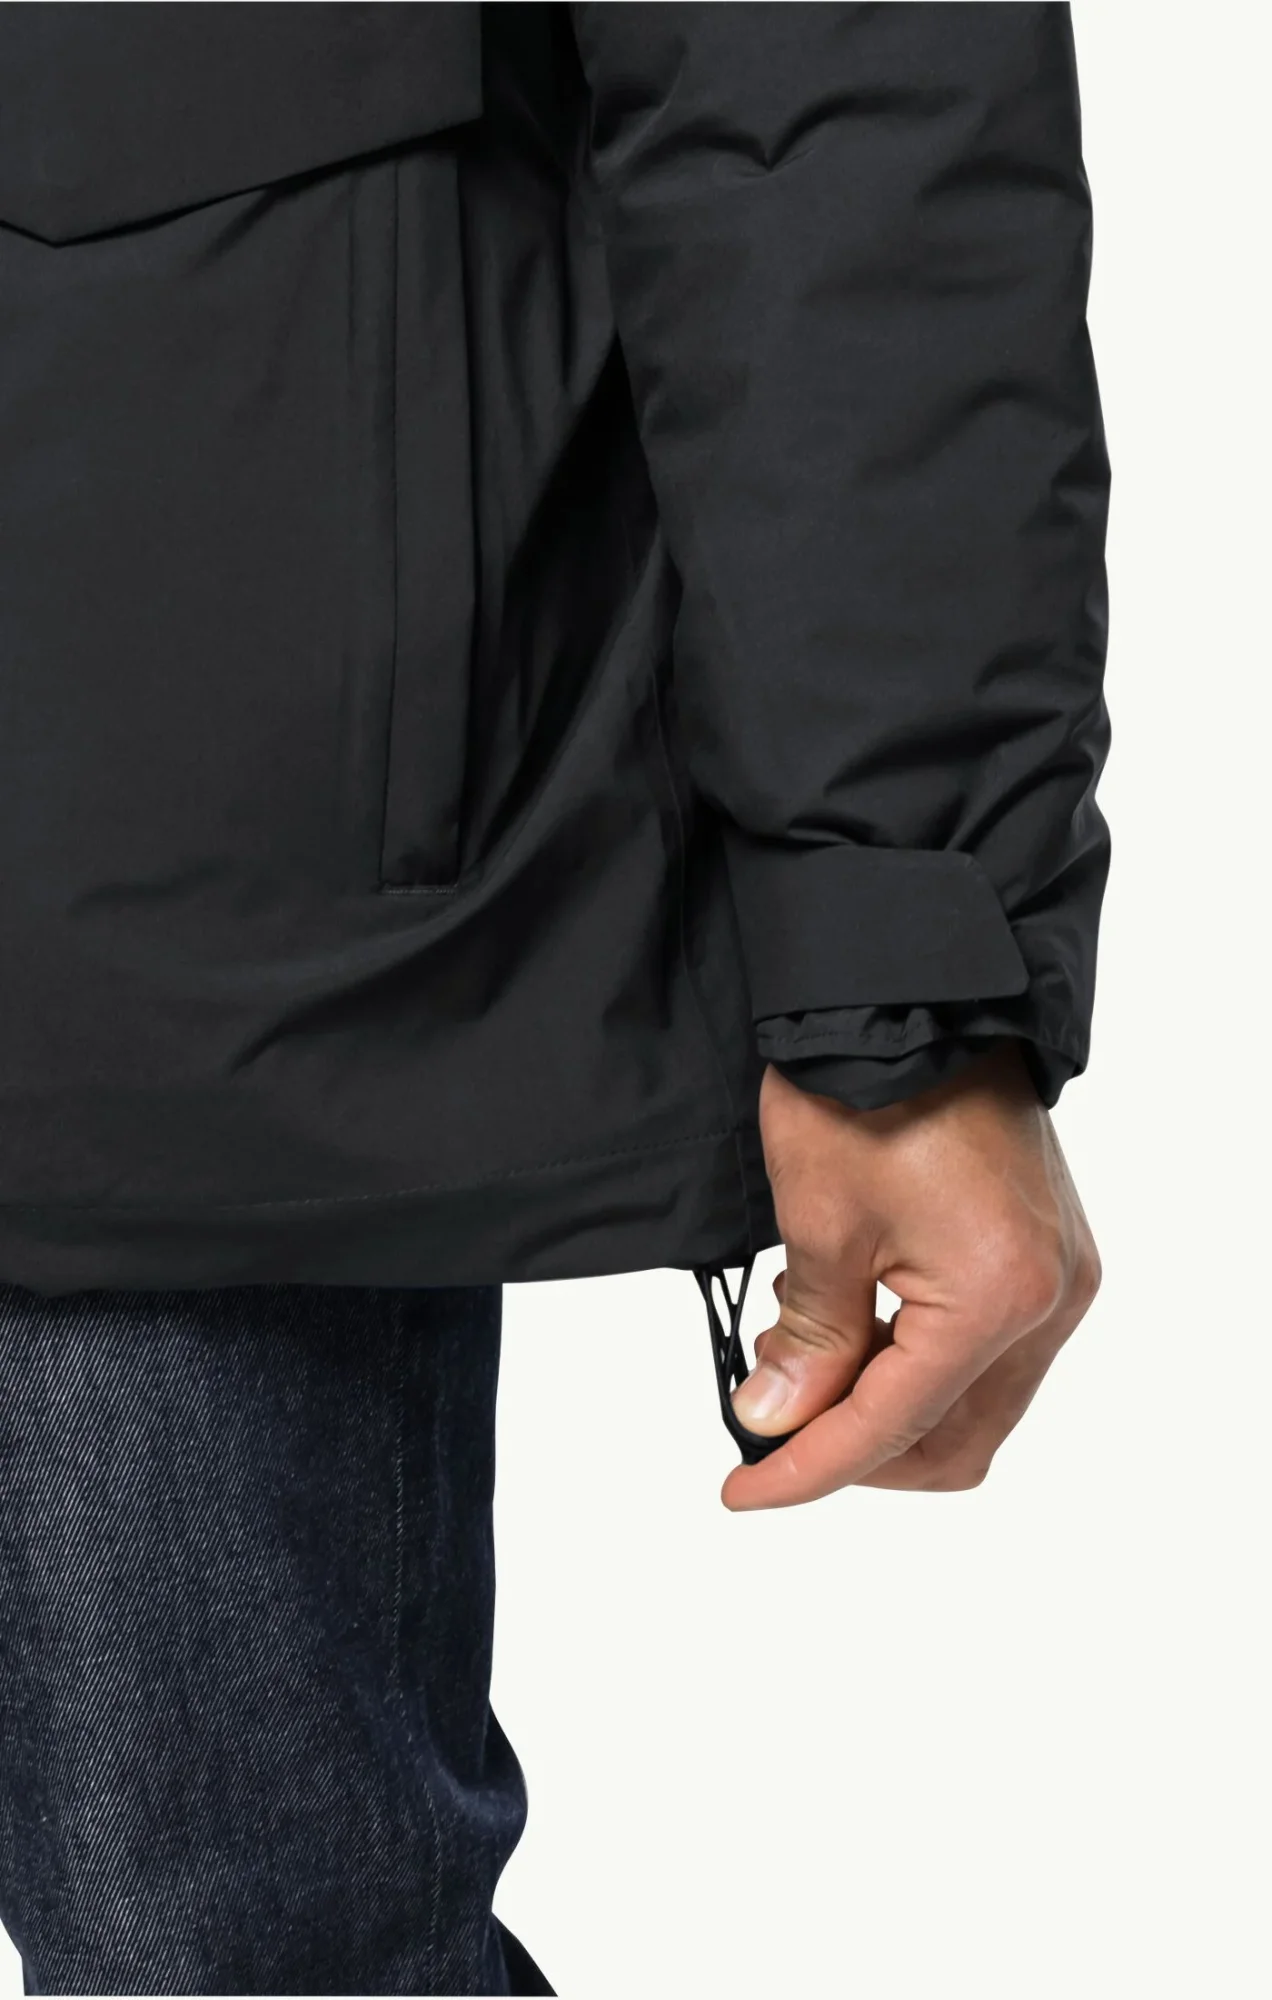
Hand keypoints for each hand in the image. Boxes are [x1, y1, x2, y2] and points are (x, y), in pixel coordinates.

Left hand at [723, 1045, 1099, 1509]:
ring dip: (889, 1405)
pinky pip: (992, 1350)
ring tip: (806, 1356)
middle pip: (954, 1440)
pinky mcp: (1051, 1252)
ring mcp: (1061, 1276)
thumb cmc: (863, 1090)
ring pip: (976, 1403)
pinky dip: (919, 1359)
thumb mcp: (817, 1227)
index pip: (894, 1426)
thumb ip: (807, 1345)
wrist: (917, 993)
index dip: (808, 1468)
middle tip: (774, 1428)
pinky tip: (854, 1320)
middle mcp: (1051, 1300)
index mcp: (998, 1300)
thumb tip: (774, 1424)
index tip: (743, 1487)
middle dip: (859, 1450)